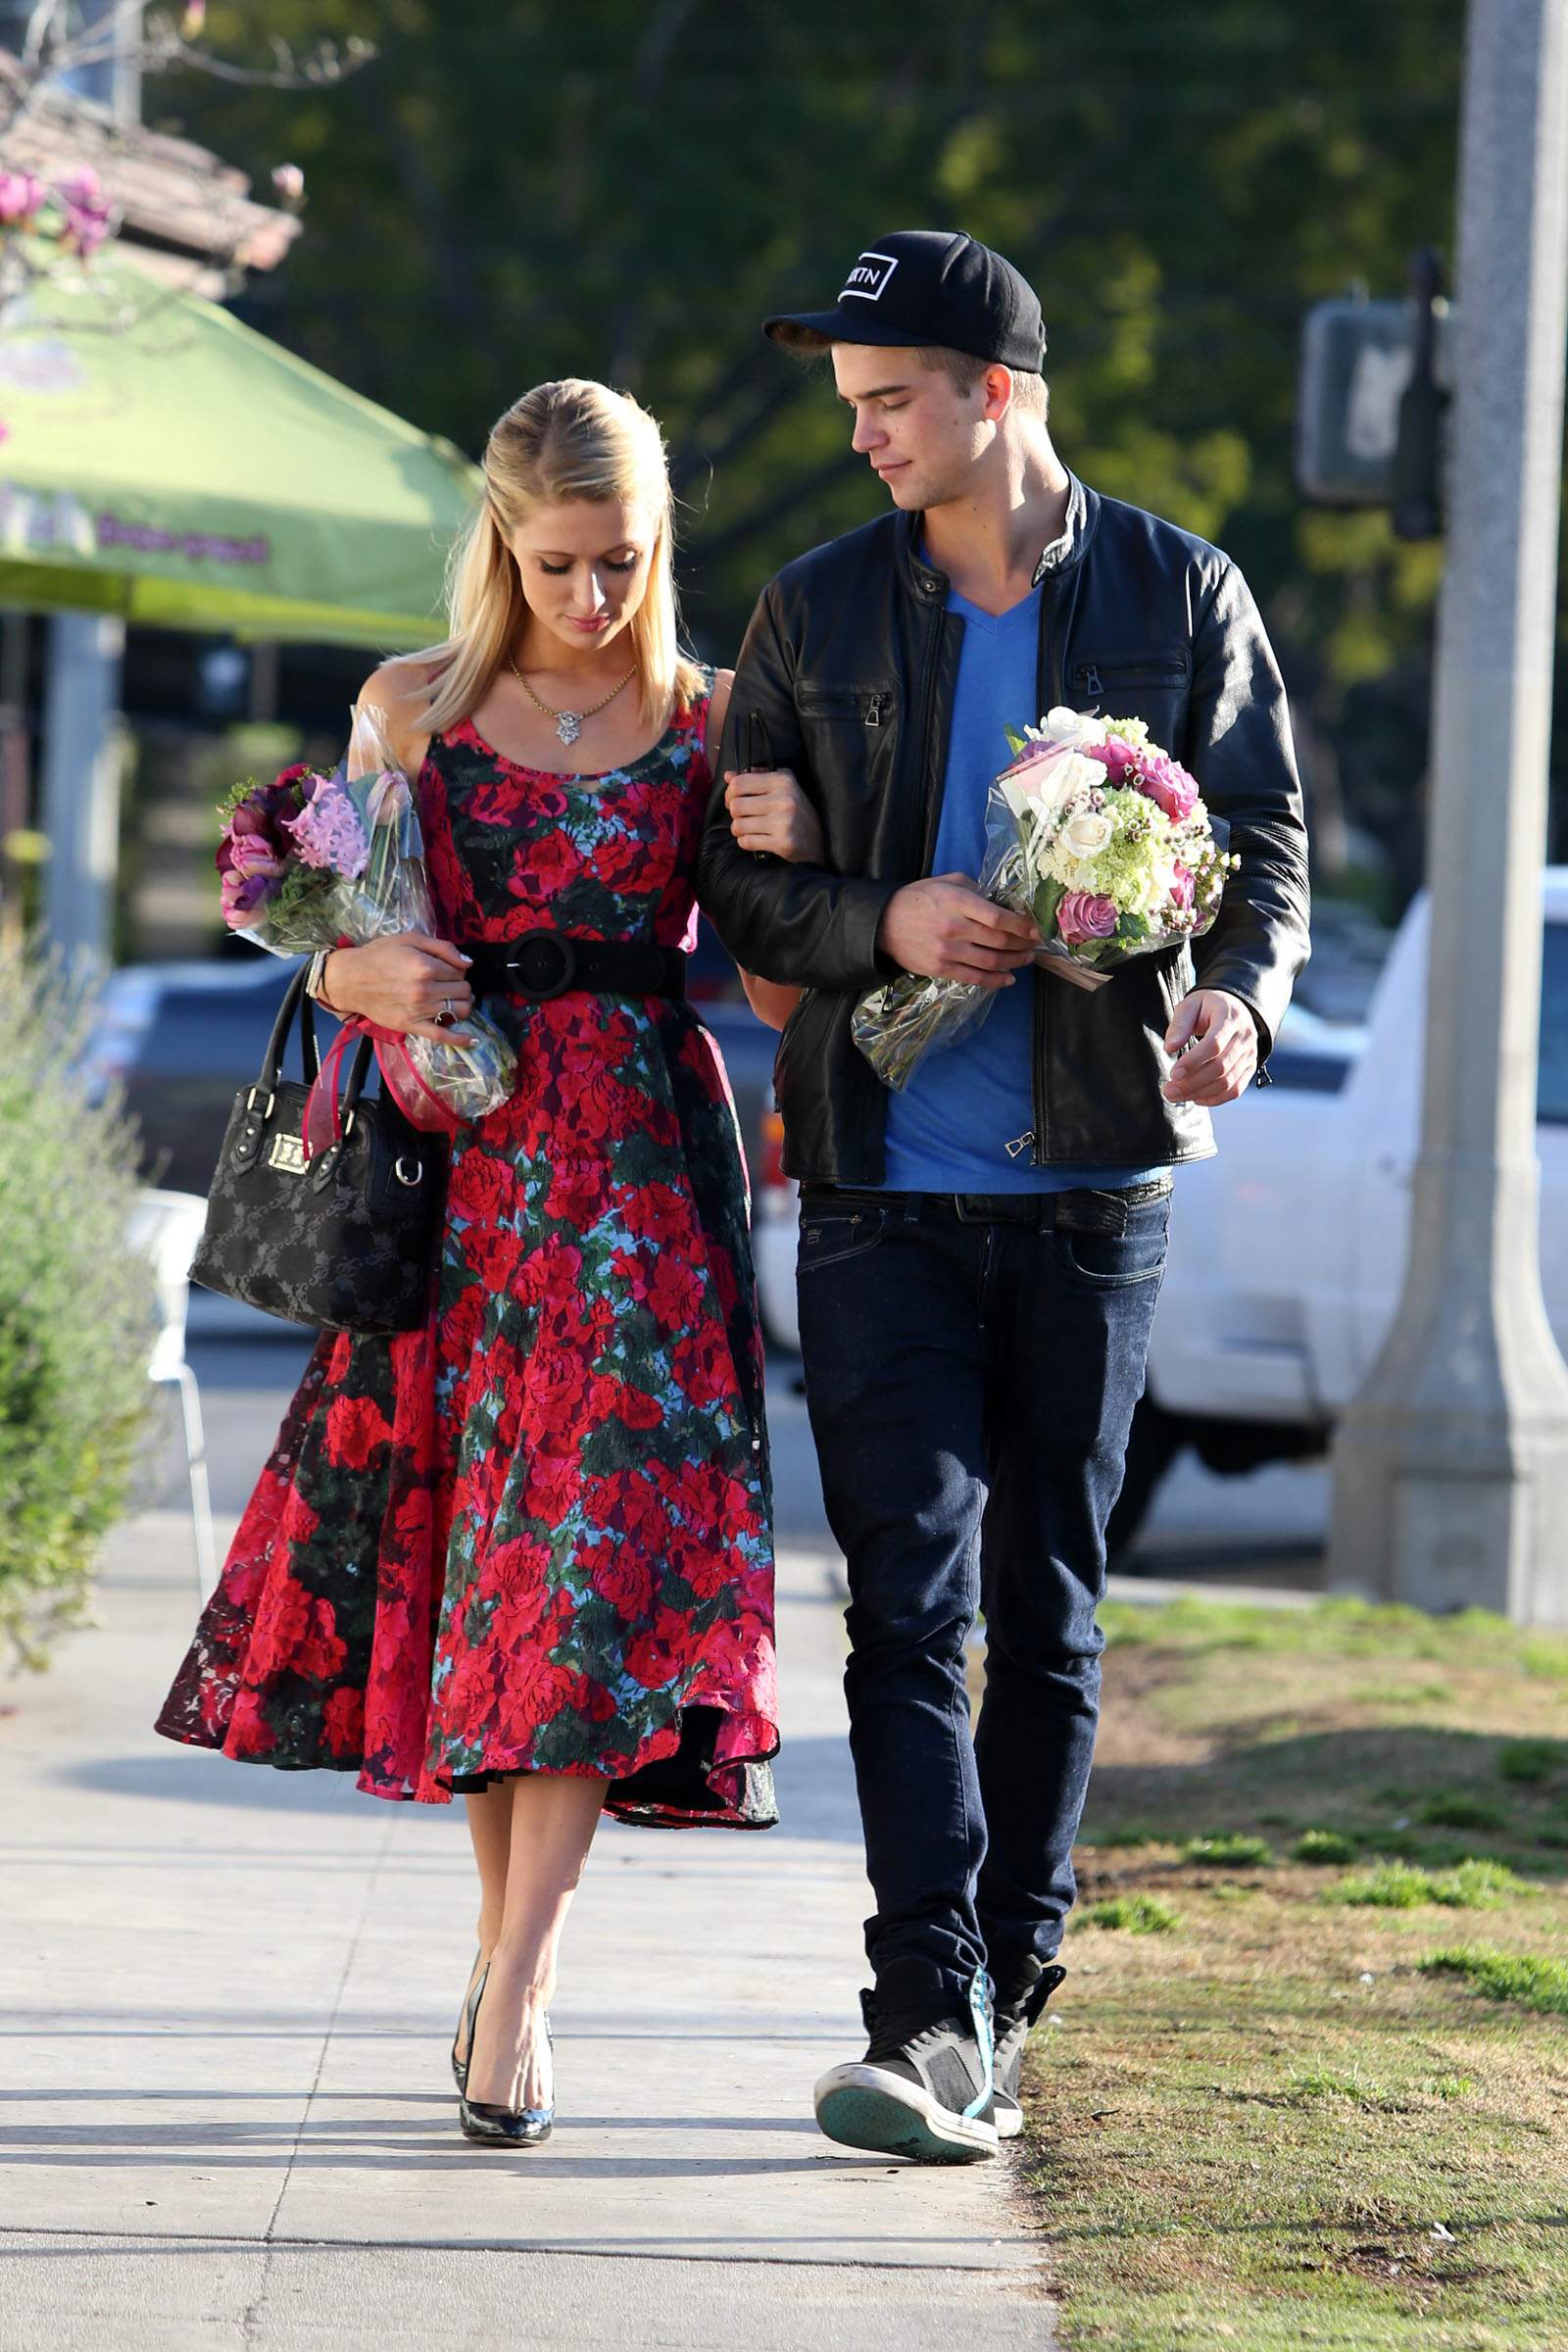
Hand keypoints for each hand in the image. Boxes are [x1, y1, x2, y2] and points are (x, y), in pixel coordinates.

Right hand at [322, 933, 475, 1046]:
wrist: (350, 979)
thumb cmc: (378, 955)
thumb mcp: (409, 939)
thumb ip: (442, 948)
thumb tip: (468, 962)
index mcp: (426, 967)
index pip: (460, 972)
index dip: (457, 970)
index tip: (446, 970)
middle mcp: (425, 990)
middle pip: (463, 991)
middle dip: (460, 986)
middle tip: (448, 984)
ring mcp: (420, 1010)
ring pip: (459, 1011)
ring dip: (462, 1005)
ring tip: (452, 1001)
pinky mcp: (412, 1026)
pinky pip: (442, 1036)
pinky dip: (460, 1039)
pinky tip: (472, 1040)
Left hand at [724, 766, 825, 861]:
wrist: (820, 840)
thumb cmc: (797, 812)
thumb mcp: (783, 788)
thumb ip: (756, 778)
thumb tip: (728, 775)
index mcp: (783, 781)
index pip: (739, 783)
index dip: (729, 793)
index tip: (733, 800)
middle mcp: (784, 799)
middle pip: (736, 806)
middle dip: (735, 814)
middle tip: (742, 816)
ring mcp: (784, 822)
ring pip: (739, 825)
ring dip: (739, 829)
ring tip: (748, 829)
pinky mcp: (783, 842)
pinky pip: (747, 842)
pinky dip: (745, 842)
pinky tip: (755, 839)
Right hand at [876, 875, 1040, 987]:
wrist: (883, 924)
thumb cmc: (917, 899)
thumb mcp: (944, 882)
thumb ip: (972, 888)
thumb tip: (997, 901)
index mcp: (957, 902)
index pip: (998, 917)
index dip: (1021, 926)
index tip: (1034, 929)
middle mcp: (954, 927)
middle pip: (999, 941)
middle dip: (1022, 945)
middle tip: (1034, 945)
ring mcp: (947, 951)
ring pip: (990, 961)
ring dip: (1014, 962)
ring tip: (1026, 960)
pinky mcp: (941, 969)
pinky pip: (974, 978)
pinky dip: (995, 980)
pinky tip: (1008, 978)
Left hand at [1161, 988, 1258, 1104]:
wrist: (1233, 1008)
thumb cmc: (1207, 1007)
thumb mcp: (1190, 1005)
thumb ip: (1179, 1025)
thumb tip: (1170, 1048)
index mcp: (1231, 1017)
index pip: (1215, 1044)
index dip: (1193, 1061)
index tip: (1174, 1073)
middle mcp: (1245, 1037)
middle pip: (1220, 1067)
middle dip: (1192, 1083)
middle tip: (1168, 1090)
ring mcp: (1250, 1054)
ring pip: (1227, 1082)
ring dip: (1199, 1093)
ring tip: (1175, 1096)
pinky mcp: (1249, 1068)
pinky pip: (1235, 1090)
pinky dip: (1215, 1099)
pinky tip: (1195, 1098)